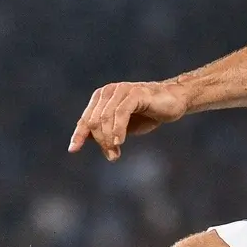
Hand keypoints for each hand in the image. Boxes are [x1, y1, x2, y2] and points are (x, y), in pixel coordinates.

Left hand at [69, 80, 187, 160]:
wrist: (173, 101)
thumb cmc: (146, 114)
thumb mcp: (121, 128)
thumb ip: (103, 132)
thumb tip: (84, 141)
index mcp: (101, 98)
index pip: (85, 119)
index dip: (78, 135)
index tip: (73, 150)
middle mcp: (108, 91)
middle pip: (94, 122)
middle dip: (101, 142)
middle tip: (112, 156)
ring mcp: (121, 90)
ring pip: (105, 119)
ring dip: (109, 140)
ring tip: (115, 154)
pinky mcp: (135, 93)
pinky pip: (121, 113)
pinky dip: (118, 129)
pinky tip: (120, 142)